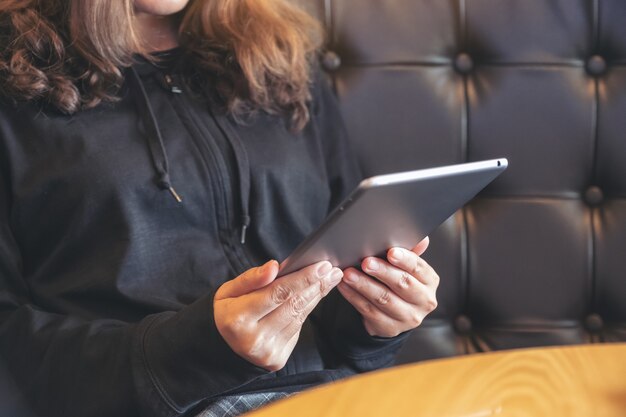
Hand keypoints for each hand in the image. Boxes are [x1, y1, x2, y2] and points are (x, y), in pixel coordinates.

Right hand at [214, 260, 342, 370]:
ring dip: (316, 295)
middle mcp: (254, 339)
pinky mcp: (278, 358)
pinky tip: (315, 295)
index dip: (302, 278)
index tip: (321, 265)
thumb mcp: (228, 291)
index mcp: (238, 319)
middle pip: (293, 305)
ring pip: (299, 316)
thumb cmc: (228, 312)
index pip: (277, 293)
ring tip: (329, 278)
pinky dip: (307, 309)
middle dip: (315, 285)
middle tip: (332, 269)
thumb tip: (274, 267)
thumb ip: (250, 278)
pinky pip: (298, 328)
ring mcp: (268, 351)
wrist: (223, 347)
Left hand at [337, 237, 438, 337]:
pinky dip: (354, 297)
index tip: (391, 252)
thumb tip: (422, 239)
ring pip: (384, 299)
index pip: (419, 268)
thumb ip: (411, 253)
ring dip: (364, 285)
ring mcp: (408, 317)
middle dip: (383, 272)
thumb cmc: (399, 282)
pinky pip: (369, 311)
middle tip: (366, 262)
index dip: (405, 260)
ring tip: (349, 274)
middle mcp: (423, 300)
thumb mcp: (407, 267)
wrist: (394, 313)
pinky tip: (344, 286)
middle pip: (402, 284)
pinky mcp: (390, 327)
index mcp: (429, 281)